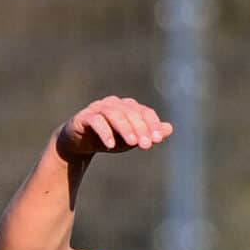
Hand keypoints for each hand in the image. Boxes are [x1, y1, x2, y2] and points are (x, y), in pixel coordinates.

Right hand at [57, 97, 172, 162]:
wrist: (79, 143)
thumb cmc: (109, 139)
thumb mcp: (130, 139)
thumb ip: (148, 134)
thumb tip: (169, 129)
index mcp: (128, 107)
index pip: (144, 112)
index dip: (152, 124)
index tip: (157, 140)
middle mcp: (114, 104)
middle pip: (130, 113)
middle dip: (140, 129)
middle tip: (146, 145)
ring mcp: (98, 108)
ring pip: (114, 114)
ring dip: (125, 128)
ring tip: (132, 144)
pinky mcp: (84, 117)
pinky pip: (96, 121)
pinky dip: (104, 132)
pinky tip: (110, 145)